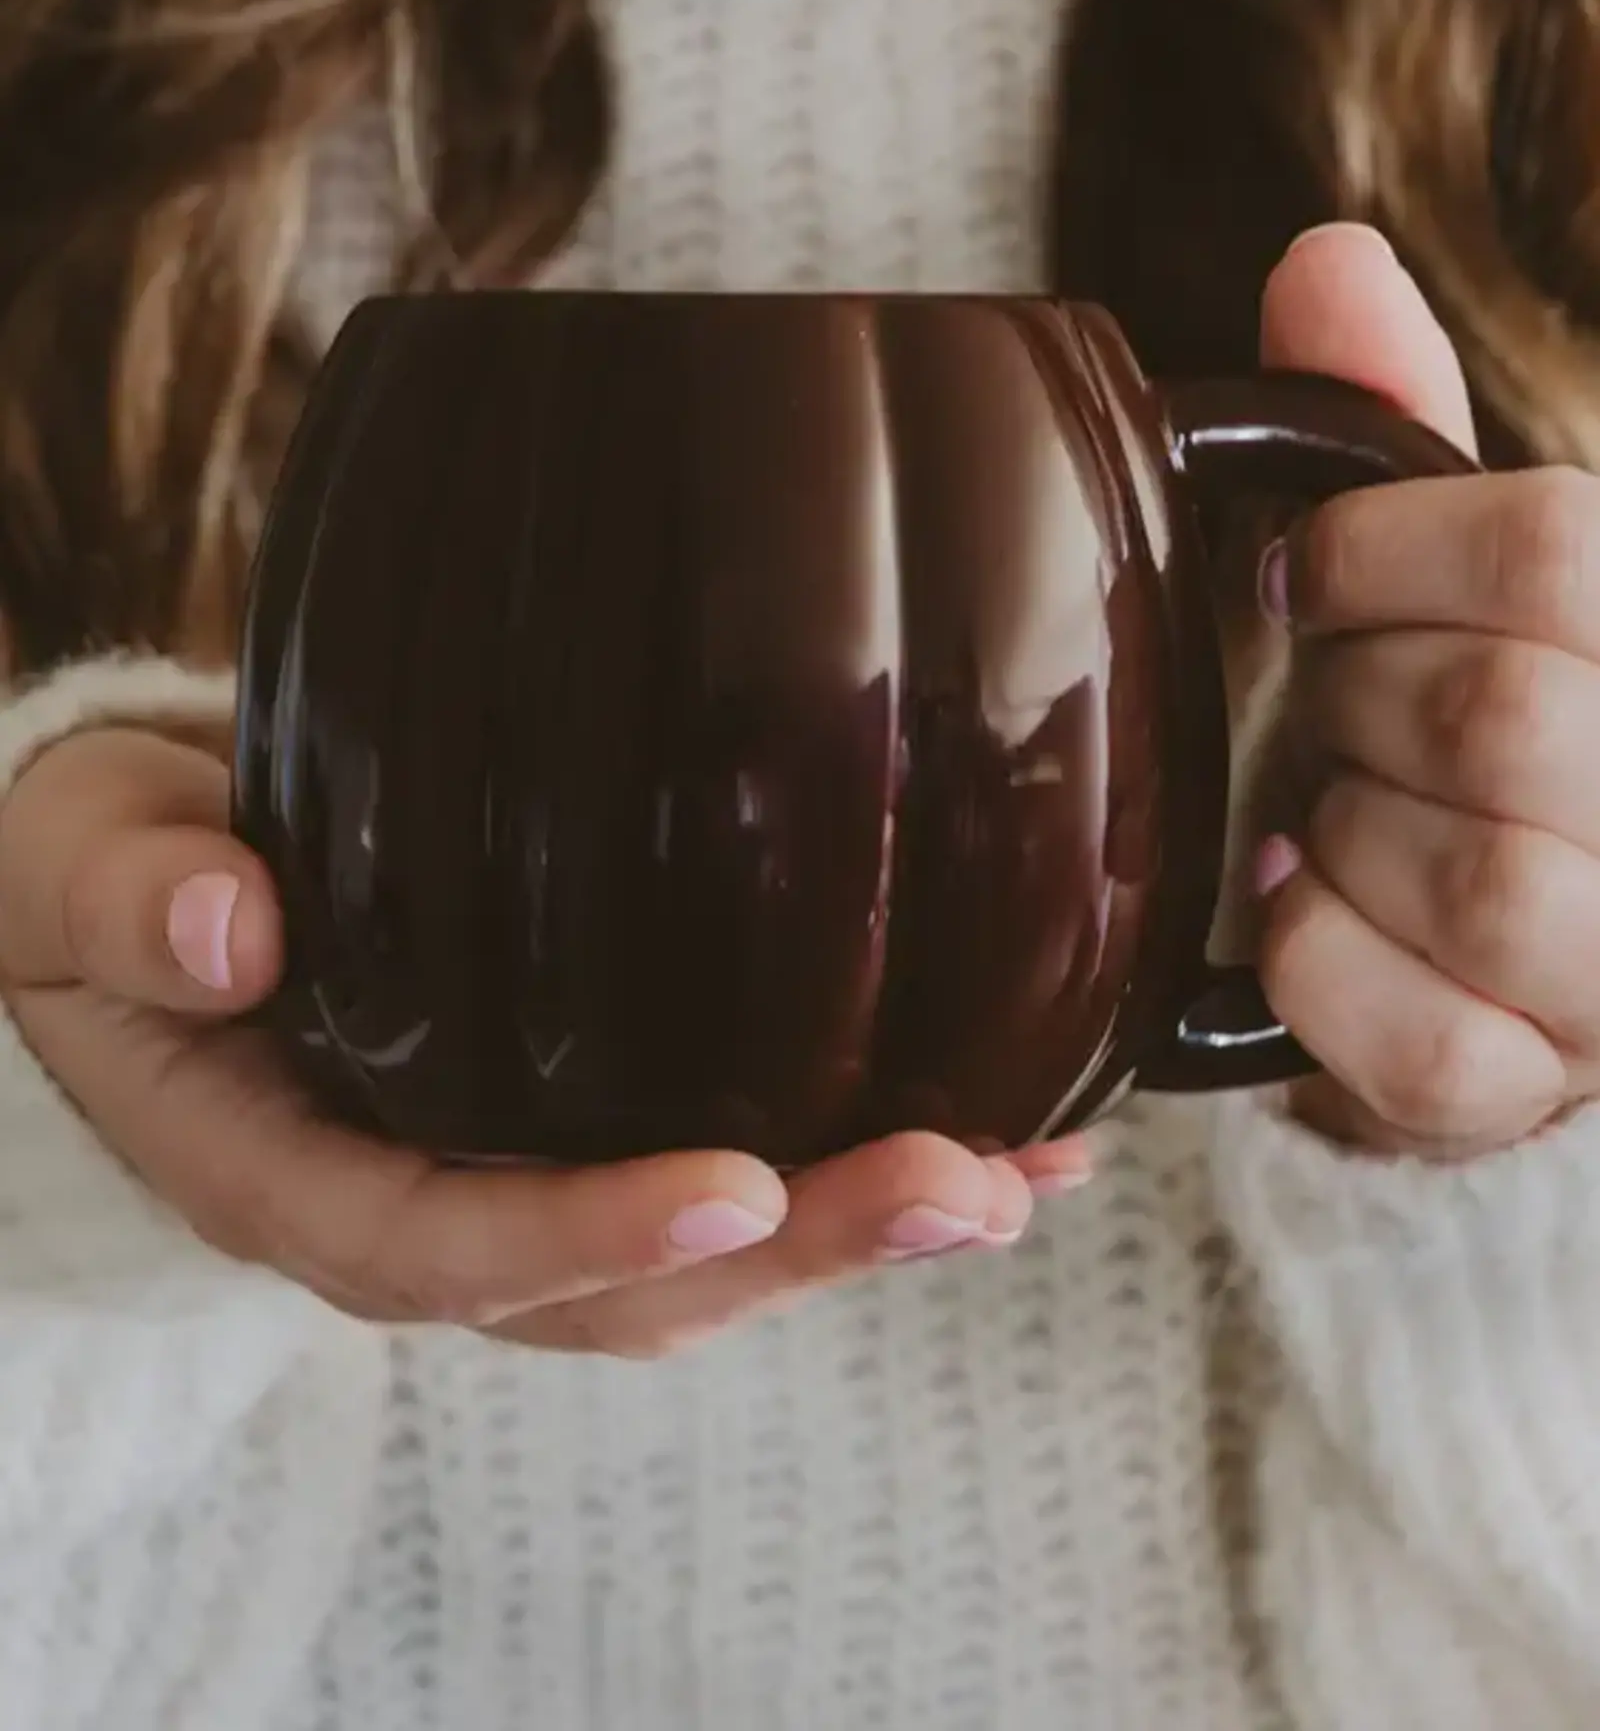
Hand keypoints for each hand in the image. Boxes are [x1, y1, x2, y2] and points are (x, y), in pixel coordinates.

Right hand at [0, 727, 1088, 1353]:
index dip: (591, 1232)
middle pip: (621, 1280)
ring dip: (858, 1230)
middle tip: (960, 1190)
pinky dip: (849, 1171)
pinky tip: (986, 1134)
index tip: (737, 1183)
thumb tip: (227, 927)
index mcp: (298, 1177)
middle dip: (796, 1250)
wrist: (154, 900)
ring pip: (698, 1255)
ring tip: (1017, 1180)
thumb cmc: (118, 882)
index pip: (447, 1243)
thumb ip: (134, 898)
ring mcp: (514, 1186)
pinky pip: (723, 1181)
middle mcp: (425, 1214)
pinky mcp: (577, 1136)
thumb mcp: (83, 869)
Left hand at [1251, 222, 1599, 1156]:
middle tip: (1330, 701)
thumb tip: (1326, 261)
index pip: (1553, 555)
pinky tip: (1310, 908)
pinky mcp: (1551, 1091)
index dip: (1383, 554)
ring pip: (1480, 886)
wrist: (1528, 938)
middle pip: (1500, 717)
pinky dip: (1318, 965)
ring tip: (1337, 809)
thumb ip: (1400, 425)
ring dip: (1346, 831)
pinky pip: (1420, 1047)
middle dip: (1357, 697)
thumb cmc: (1494, 718)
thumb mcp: (1467, 560)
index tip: (1302, 575)